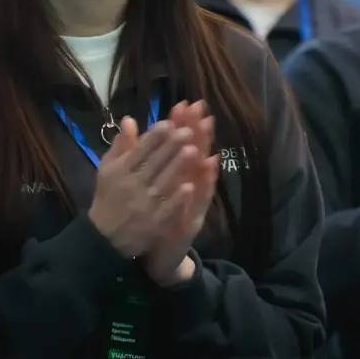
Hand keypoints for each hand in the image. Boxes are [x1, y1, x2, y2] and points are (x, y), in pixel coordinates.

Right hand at [87, 118, 199, 259]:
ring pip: (162, 182)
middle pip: (153, 163)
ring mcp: (143, 204)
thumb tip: (129, 118)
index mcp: (120, 170)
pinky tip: (189, 186)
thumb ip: (120, 145)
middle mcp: (131, 185)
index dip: (154, 137)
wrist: (103, 237)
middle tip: (188, 131)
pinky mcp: (152, 222)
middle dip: (170, 147)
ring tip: (193, 150)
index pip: (139, 150)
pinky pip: (166, 208)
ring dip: (177, 167)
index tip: (169, 122)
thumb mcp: (108, 169)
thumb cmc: (109, 196)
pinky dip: (177, 198)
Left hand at [142, 101, 218, 286]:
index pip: (182, 145)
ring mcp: (192, 205)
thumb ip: (152, 159)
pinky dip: (196, 194)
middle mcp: (190, 188)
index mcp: (179, 176)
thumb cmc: (158, 216)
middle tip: (204, 115)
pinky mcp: (189, 224)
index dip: (184, 125)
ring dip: (204, 164)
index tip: (185, 103)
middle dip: (200, 137)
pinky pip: (194, 207)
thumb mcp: (154, 186)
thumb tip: (152, 132)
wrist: (159, 256)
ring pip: (201, 181)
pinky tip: (196, 182)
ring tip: (208, 144)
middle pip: (197, 157)